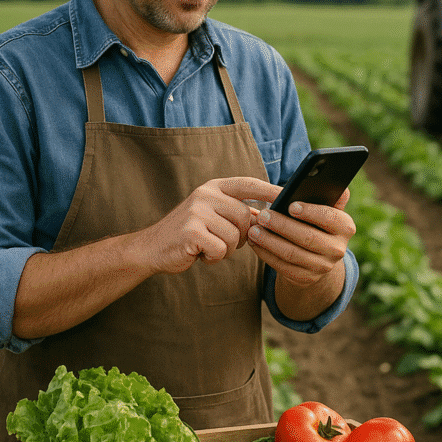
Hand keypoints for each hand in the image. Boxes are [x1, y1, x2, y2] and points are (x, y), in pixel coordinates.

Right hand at [137, 177, 280, 273]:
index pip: (248, 184)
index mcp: (213, 187)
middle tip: (222, 242)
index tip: (289, 194)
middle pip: (245, 217)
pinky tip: (200, 254)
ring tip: (208, 247)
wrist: (152, 247)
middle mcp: (205, 194)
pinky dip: (214, 258)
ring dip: (226, 249)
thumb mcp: (212, 215)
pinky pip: (220, 249)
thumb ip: (237, 212)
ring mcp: (197, 211)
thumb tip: (269, 214)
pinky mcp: (191, 231)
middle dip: (240, 236)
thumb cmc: (189, 233)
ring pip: (235, 236)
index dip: (269, 189)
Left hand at [247, 188, 355, 285]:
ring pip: (292, 254)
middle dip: (282, 226)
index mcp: (345, 227)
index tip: (290, 205)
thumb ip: (327, 194)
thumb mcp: (325, 208)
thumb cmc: (316, 221)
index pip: (331, 218)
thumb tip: (328, 178)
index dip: (311, 212)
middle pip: (308, 238)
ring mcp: (322, 267)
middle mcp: (338, 249)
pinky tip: (254, 242)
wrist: (316, 256)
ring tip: (253, 229)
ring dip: (269, 241)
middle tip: (263, 215)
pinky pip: (282, 267)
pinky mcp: (305, 279)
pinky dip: (265, 254)